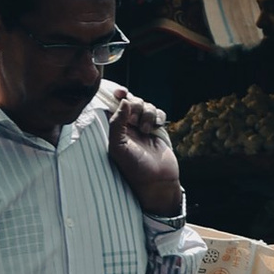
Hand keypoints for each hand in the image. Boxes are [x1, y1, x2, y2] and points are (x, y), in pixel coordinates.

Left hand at [103, 88, 182, 218]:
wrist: (158, 181)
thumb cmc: (134, 168)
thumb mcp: (118, 148)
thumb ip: (116, 124)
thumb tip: (123, 101)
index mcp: (115, 129)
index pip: (114, 106)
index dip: (117, 96)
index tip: (120, 93)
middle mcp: (128, 126)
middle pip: (132, 102)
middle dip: (135, 106)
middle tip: (136, 122)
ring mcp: (144, 126)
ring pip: (146, 105)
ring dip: (148, 114)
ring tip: (147, 131)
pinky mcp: (158, 129)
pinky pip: (159, 112)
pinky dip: (158, 117)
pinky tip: (156, 128)